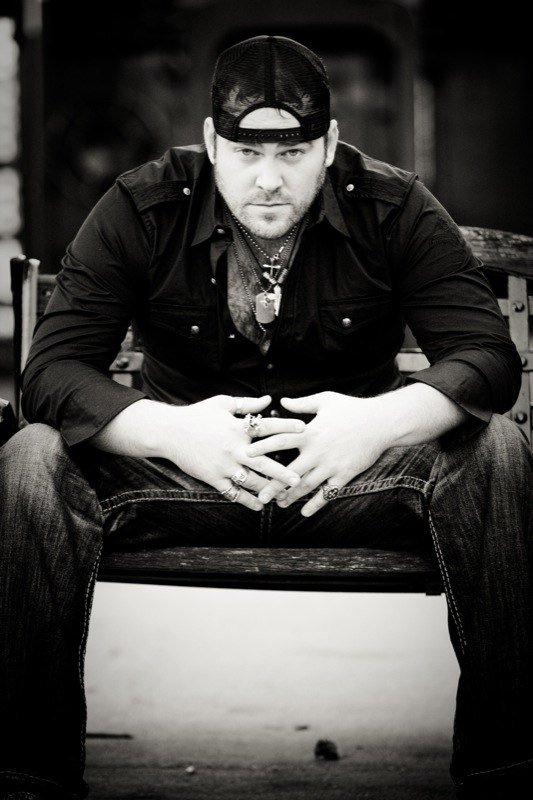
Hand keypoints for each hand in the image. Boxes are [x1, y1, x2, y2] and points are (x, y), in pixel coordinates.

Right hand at [163, 394, 305, 511]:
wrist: (169, 432)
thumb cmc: (197, 415)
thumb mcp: (222, 404)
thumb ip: (247, 404)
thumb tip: (269, 400)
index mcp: (237, 428)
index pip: (267, 427)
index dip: (286, 427)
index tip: (304, 429)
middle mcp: (233, 448)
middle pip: (263, 461)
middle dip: (282, 472)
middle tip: (299, 479)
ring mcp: (223, 465)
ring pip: (251, 481)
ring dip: (267, 489)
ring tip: (283, 496)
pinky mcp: (213, 478)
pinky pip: (233, 492)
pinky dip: (246, 500)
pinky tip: (259, 505)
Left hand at [245, 391, 391, 515]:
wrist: (382, 423)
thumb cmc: (353, 409)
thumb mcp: (326, 400)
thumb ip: (302, 405)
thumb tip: (282, 402)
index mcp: (310, 432)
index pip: (281, 439)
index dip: (263, 446)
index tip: (247, 454)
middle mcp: (318, 451)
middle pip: (290, 471)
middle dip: (273, 485)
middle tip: (259, 496)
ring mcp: (331, 465)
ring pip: (307, 485)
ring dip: (291, 497)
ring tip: (279, 505)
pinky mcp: (344, 475)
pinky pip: (328, 492)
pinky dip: (316, 504)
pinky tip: (305, 512)